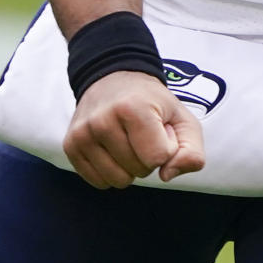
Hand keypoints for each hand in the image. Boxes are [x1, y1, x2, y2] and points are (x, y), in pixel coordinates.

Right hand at [63, 70, 204, 189]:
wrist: (113, 79)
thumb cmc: (152, 103)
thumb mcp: (182, 118)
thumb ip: (191, 150)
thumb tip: (167, 174)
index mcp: (133, 108)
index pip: (158, 158)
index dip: (165, 148)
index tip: (159, 128)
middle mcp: (103, 120)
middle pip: (139, 171)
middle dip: (147, 157)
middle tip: (142, 132)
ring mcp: (83, 133)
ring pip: (118, 181)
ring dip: (129, 167)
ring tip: (127, 139)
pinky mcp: (70, 145)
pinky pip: (98, 182)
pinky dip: (111, 172)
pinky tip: (112, 148)